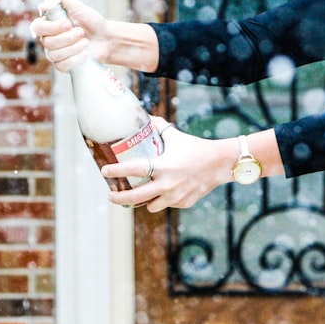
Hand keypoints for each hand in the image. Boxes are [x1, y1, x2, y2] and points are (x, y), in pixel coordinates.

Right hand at [29, 0, 109, 71]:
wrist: (105, 38)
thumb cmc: (90, 21)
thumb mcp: (78, 6)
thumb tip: (46, 1)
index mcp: (49, 24)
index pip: (37, 27)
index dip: (51, 27)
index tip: (68, 23)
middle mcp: (48, 39)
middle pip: (47, 42)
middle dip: (67, 38)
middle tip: (81, 32)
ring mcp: (54, 53)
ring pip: (55, 55)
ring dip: (74, 47)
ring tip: (86, 41)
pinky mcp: (63, 65)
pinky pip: (62, 65)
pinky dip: (76, 59)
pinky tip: (85, 53)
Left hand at [102, 116, 237, 211]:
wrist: (219, 164)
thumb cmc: (196, 148)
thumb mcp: (176, 136)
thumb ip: (159, 127)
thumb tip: (147, 117)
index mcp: (163, 166)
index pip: (134, 170)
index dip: (117, 170)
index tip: (104, 171)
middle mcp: (167, 184)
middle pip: (136, 197)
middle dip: (120, 198)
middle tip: (111, 195)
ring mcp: (175, 196)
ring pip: (150, 206)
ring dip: (144, 201)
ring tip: (140, 194)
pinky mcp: (183, 203)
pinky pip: (167, 204)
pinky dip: (163, 199)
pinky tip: (165, 191)